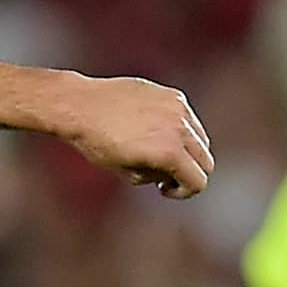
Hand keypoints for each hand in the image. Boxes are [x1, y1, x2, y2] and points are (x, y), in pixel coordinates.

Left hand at [65, 76, 213, 196]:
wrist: (81, 105)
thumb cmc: (99, 143)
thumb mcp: (129, 174)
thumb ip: (159, 177)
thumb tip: (173, 173)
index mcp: (169, 152)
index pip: (198, 181)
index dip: (183, 192)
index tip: (163, 188)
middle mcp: (180, 128)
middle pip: (205, 162)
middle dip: (188, 173)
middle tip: (163, 174)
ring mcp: (178, 108)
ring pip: (201, 140)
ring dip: (187, 151)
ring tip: (159, 152)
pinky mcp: (172, 95)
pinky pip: (189, 120)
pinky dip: (180, 130)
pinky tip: (155, 131)